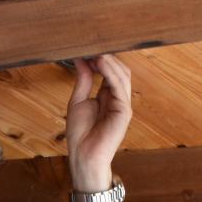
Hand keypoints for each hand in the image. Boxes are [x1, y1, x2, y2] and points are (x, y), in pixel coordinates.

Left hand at [64, 54, 132, 191]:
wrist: (83, 156)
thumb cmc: (80, 134)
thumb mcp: (78, 101)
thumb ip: (83, 80)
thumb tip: (81, 59)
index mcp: (107, 95)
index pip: (109, 71)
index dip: (99, 58)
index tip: (86, 47)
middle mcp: (117, 98)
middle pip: (118, 70)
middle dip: (106, 56)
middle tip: (91, 45)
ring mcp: (122, 104)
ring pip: (121, 75)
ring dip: (109, 61)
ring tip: (96, 50)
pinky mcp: (124, 111)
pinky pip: (119, 86)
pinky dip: (111, 72)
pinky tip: (101, 62)